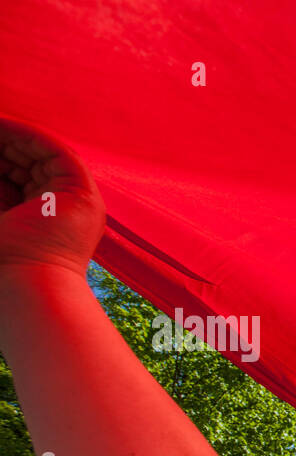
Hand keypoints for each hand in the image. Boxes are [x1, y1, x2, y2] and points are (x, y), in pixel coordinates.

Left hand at [0, 118, 104, 277]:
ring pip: (39, 154)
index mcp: (37, 221)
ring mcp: (73, 201)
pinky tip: (1, 126)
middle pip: (26, 164)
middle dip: (0, 147)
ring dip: (8, 137)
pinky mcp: (80, 192)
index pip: (13, 179)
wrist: (26, 283)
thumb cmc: (3, 261)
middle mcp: (59, 211)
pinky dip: (26, 134)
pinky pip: (53, 149)